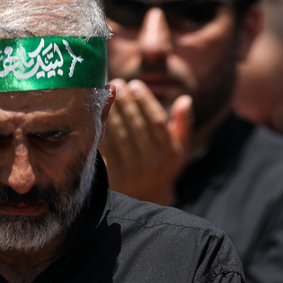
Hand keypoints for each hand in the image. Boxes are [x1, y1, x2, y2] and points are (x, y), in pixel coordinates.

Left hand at [99, 79, 192, 206]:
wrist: (147, 199)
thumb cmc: (163, 165)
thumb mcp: (179, 147)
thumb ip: (183, 123)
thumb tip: (185, 100)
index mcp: (171, 153)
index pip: (158, 121)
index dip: (146, 101)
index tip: (135, 85)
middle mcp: (154, 162)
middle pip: (137, 125)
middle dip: (125, 101)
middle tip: (117, 83)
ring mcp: (133, 170)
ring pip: (120, 134)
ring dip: (111, 111)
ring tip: (106, 93)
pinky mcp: (115, 175)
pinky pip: (106, 146)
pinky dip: (100, 128)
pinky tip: (97, 113)